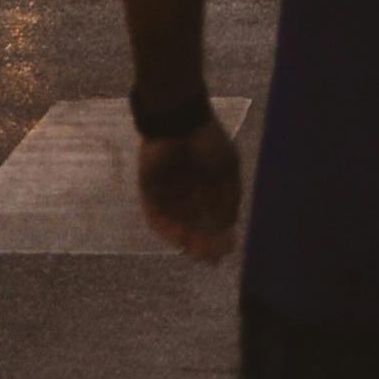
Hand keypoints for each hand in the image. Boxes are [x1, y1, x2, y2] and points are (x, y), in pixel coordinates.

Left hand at [135, 113, 243, 258]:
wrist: (179, 119)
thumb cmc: (206, 140)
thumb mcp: (228, 168)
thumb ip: (229, 198)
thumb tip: (229, 227)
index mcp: (204, 185)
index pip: (210, 217)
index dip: (217, 235)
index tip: (227, 250)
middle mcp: (186, 191)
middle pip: (192, 225)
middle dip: (202, 243)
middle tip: (211, 259)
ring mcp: (167, 191)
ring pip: (175, 223)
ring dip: (185, 240)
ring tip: (197, 253)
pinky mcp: (149, 188)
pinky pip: (155, 213)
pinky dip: (165, 228)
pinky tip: (178, 239)